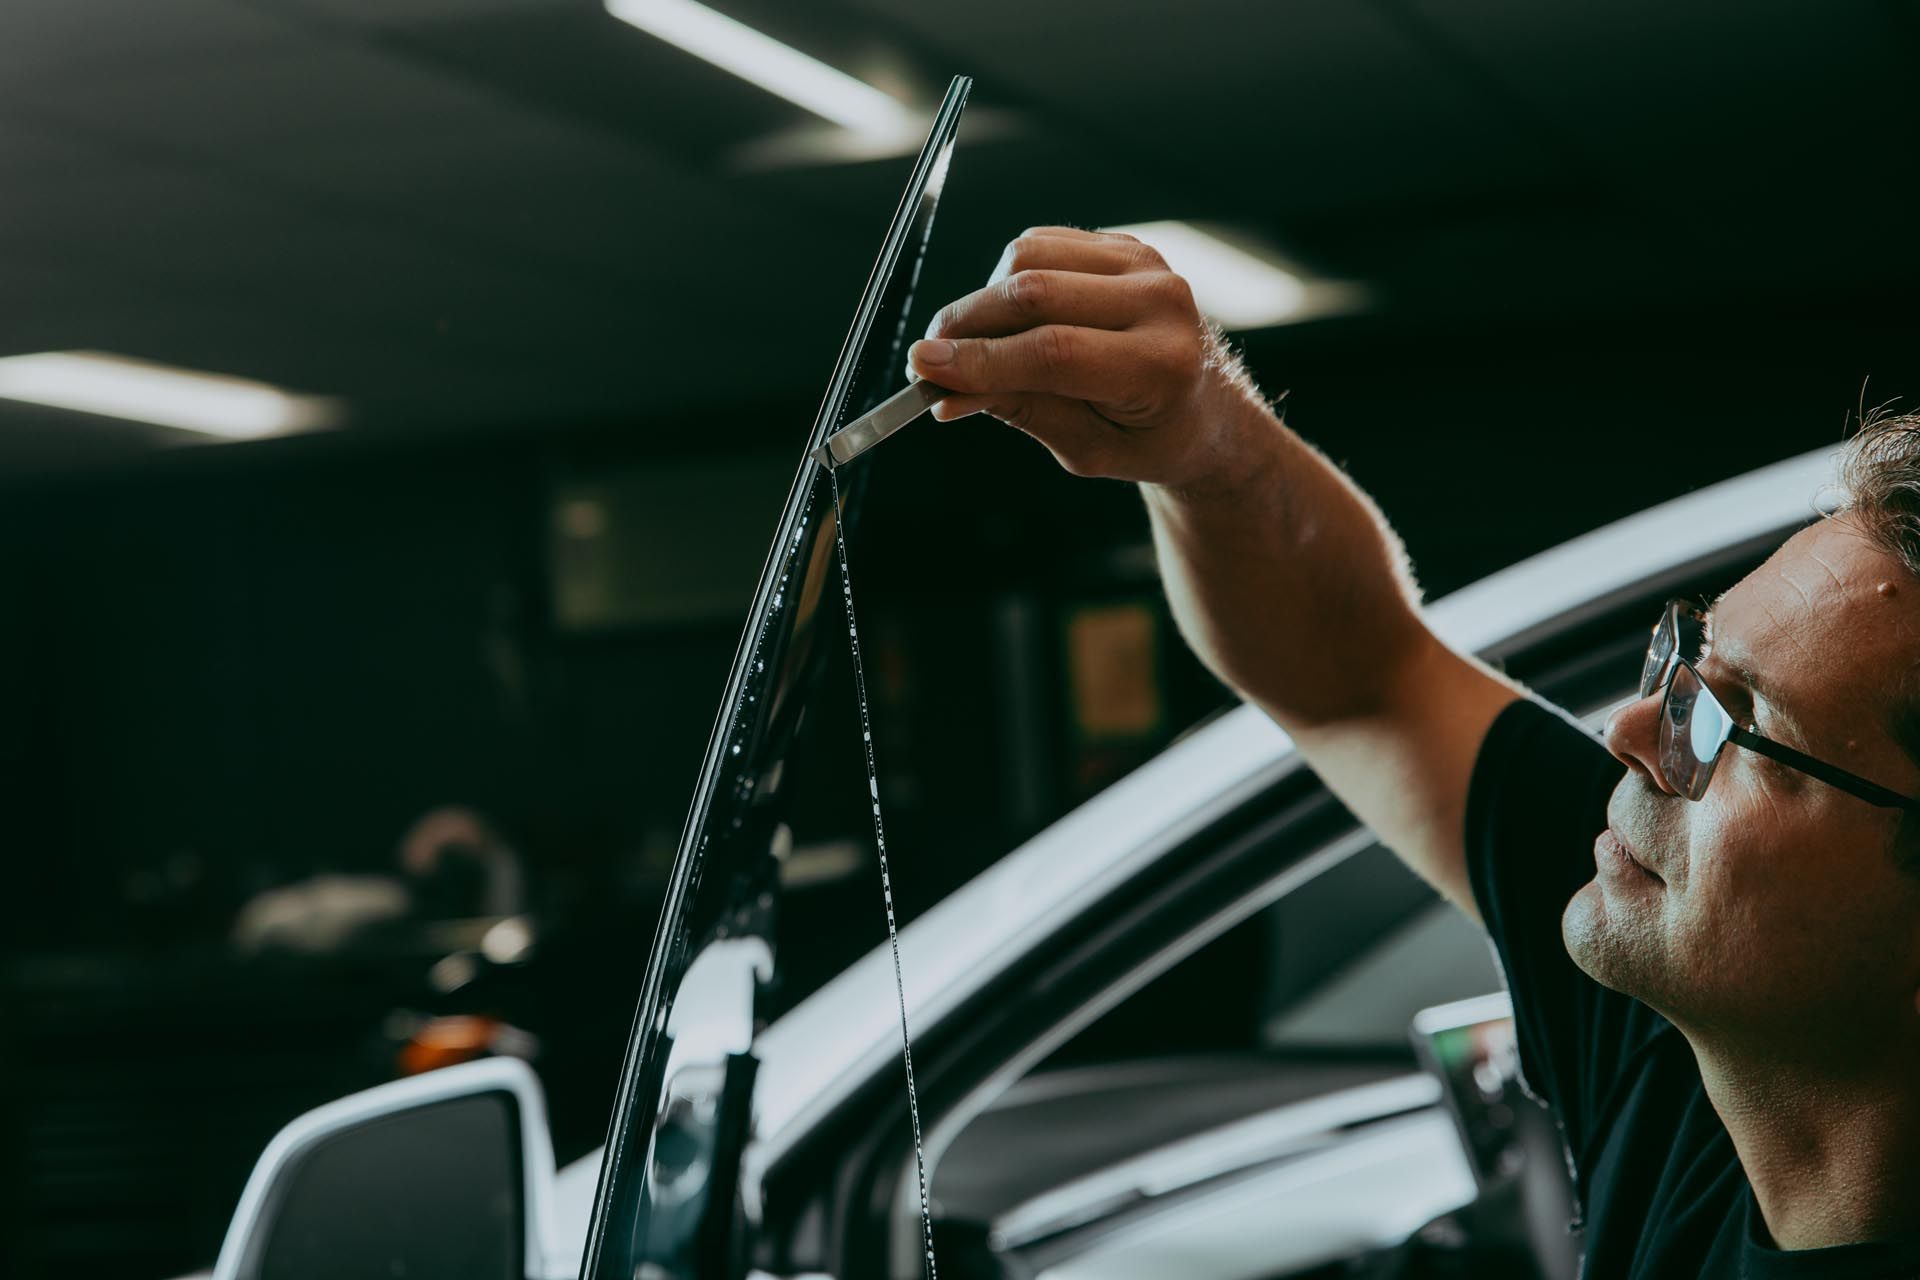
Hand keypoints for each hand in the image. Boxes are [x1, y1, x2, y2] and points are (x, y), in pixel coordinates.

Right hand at [909, 226, 1270, 489]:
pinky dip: (1008, 279)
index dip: (981, 360)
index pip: (1054, 352)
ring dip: (986, 299)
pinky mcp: (1125, 245)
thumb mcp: (1085, 448)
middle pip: (1036, 293)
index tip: (924, 369)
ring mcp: (1146, 264)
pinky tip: (1014, 320)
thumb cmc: (1145, 438)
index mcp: (1163, 365)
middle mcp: (1162, 302)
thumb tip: (944, 389)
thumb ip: (1020, 410)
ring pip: (1030, 256)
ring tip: (980, 345)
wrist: (1202, 409)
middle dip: (968, 324)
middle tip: (928, 357)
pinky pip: (1041, 244)